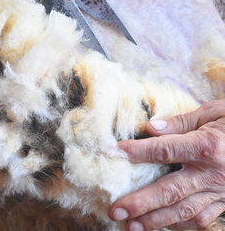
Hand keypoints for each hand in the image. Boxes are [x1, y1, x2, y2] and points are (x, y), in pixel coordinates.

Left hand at [108, 99, 224, 229]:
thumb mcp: (214, 112)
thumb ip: (181, 122)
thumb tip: (151, 128)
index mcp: (207, 145)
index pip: (165, 149)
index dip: (139, 151)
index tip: (117, 152)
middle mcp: (212, 173)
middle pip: (170, 190)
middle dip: (141, 202)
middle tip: (115, 210)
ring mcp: (220, 191)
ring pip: (183, 210)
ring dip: (156, 220)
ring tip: (131, 226)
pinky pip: (202, 218)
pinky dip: (182, 225)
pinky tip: (163, 227)